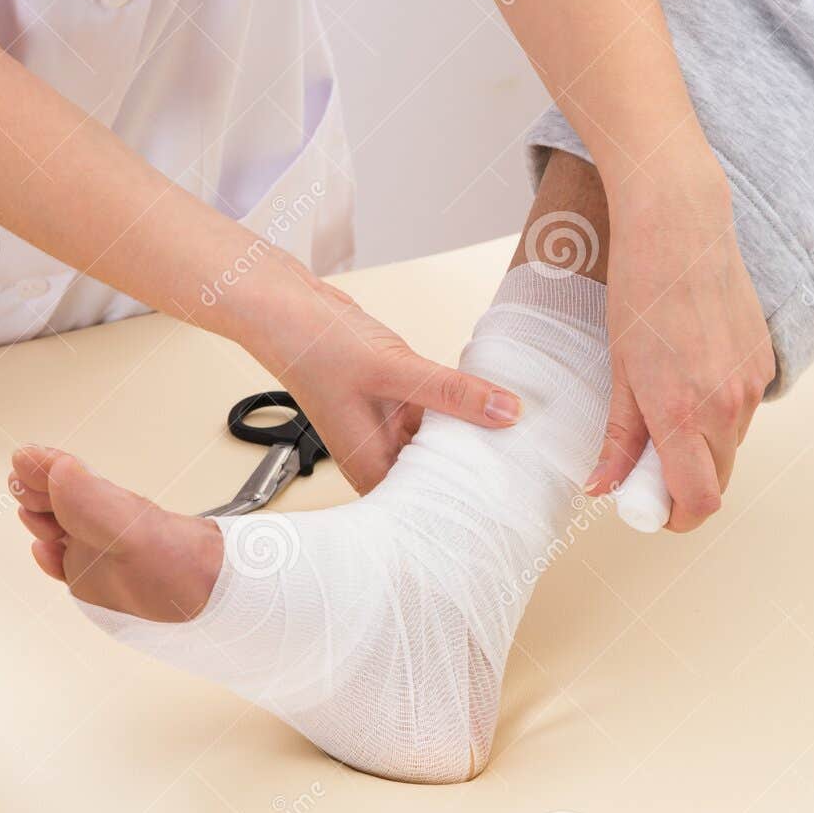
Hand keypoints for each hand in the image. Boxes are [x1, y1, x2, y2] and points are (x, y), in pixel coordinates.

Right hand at [244, 276, 520, 492]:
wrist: (289, 309)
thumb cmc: (317, 348)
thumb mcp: (395, 370)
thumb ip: (453, 392)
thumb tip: (504, 411)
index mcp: (371, 466)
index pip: (429, 503)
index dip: (468, 502)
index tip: (510, 493)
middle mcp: (377, 454)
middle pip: (439, 475)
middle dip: (477, 467)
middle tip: (524, 464)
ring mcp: (385, 429)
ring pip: (441, 442)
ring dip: (470, 434)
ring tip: (517, 436)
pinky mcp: (394, 402)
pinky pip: (435, 414)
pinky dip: (458, 408)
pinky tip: (486, 402)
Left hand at [585, 163, 774, 530]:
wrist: (680, 228)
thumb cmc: (640, 293)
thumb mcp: (619, 370)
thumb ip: (618, 437)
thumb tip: (603, 487)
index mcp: (685, 413)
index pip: (699, 500)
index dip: (675, 516)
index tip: (650, 507)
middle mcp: (728, 406)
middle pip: (718, 480)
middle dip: (685, 485)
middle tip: (647, 466)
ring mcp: (752, 384)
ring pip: (731, 446)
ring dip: (701, 448)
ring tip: (665, 411)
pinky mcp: (764, 361)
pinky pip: (743, 411)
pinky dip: (719, 414)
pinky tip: (690, 378)